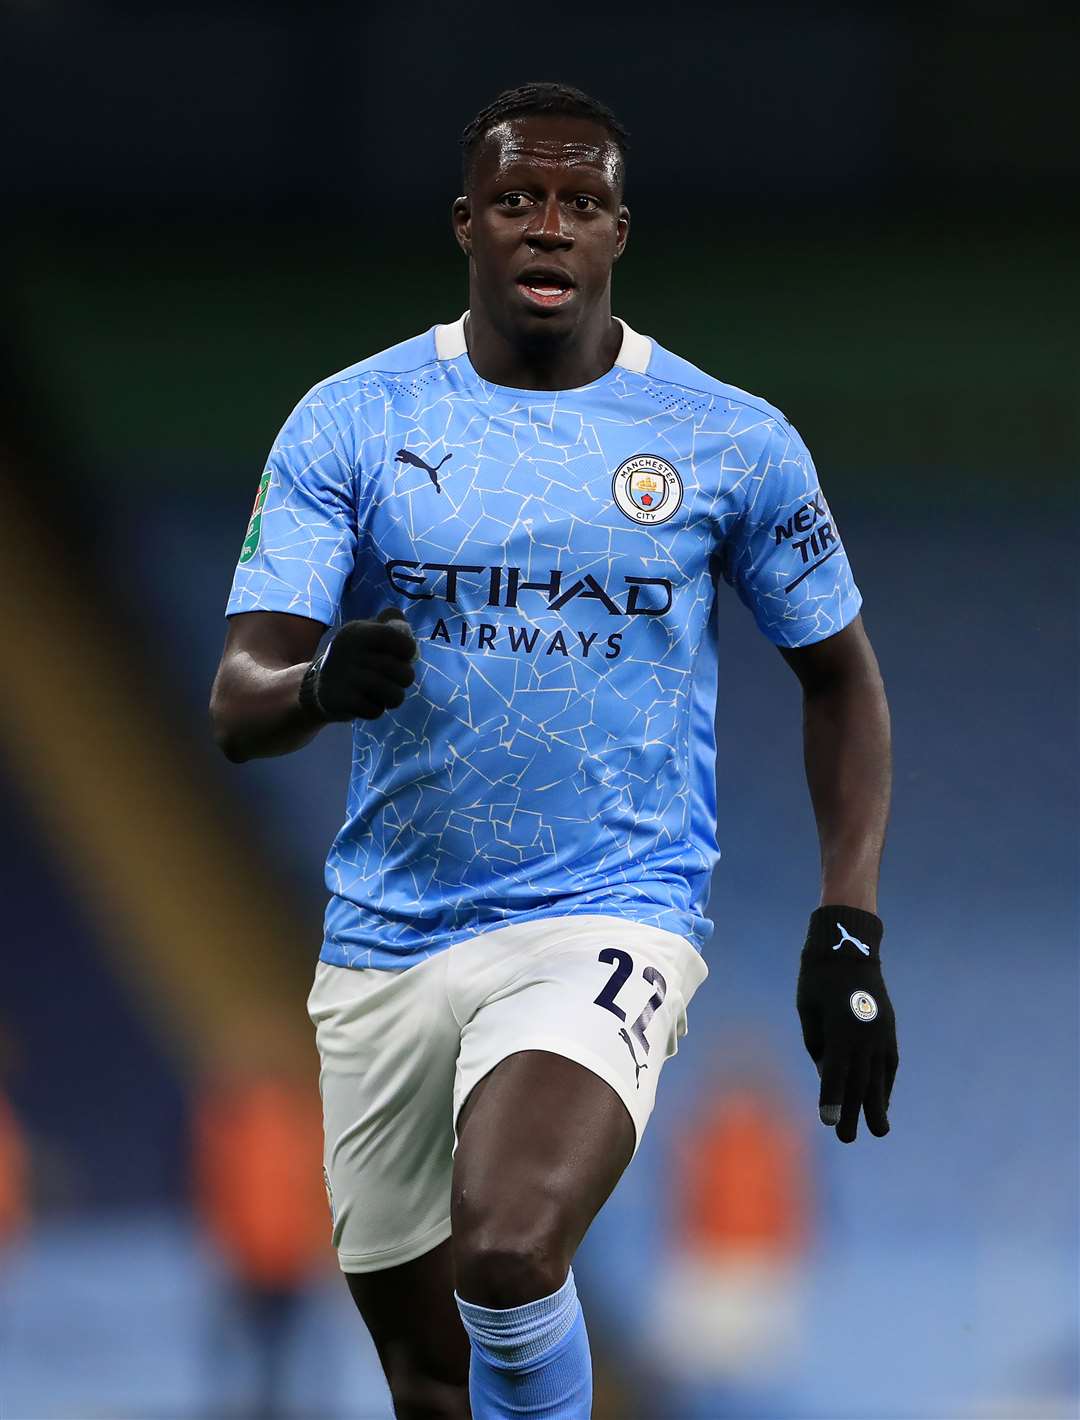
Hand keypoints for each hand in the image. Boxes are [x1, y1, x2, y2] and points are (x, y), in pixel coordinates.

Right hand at [299, 608, 417, 722]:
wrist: (319, 685)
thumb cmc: (357, 658)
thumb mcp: (369, 632)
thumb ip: (392, 624)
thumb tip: (406, 629)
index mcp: (357, 631)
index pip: (394, 635)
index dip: (407, 648)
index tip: (403, 655)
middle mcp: (349, 651)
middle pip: (402, 672)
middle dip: (405, 679)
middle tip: (394, 679)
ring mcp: (344, 676)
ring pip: (393, 694)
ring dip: (393, 697)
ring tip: (384, 693)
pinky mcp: (340, 700)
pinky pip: (375, 711)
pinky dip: (374, 710)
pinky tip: (365, 702)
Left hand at [796, 906, 897, 1142]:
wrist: (848, 950)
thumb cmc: (817, 980)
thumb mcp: (808, 1012)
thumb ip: (818, 1045)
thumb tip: (830, 1074)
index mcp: (840, 1029)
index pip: (836, 1072)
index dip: (832, 1098)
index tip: (829, 1122)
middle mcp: (864, 1035)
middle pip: (860, 1081)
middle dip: (854, 1111)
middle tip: (848, 1138)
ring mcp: (881, 1034)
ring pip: (879, 1077)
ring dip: (876, 1105)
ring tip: (877, 1131)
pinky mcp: (889, 1031)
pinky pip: (888, 1065)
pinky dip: (885, 1085)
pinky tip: (882, 1102)